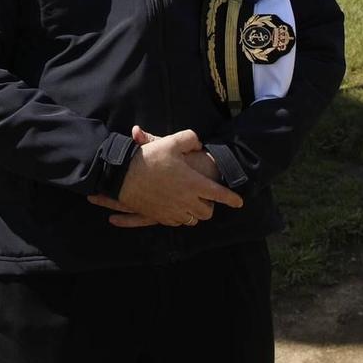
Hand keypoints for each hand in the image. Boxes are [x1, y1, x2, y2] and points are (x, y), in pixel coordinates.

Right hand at [85, 126, 241, 227]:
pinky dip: (180, 217)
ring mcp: (172, 211)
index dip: (231, 199)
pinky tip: (177, 208)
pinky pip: (176, 222)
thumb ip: (190, 139)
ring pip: (192, 219)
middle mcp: (186, 201)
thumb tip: (198, 144)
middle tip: (207, 198)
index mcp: (193, 184)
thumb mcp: (172, 141)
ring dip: (195, 213)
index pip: (219, 195)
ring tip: (192, 203)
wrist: (123, 175)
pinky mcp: (160, 216)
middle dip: (210, 206)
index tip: (238, 202)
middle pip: (206, 212)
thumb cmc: (150, 158)